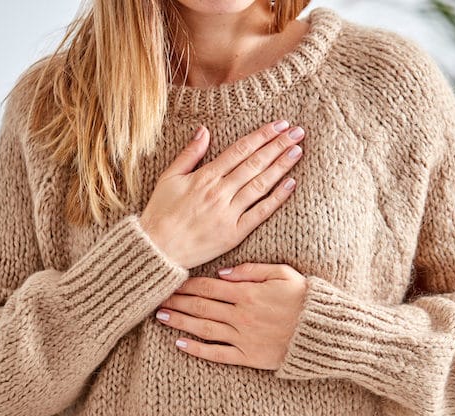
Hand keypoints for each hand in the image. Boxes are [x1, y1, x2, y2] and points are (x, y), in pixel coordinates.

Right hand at [138, 121, 304, 269]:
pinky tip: (291, 184)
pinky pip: (259, 213)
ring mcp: (228, 213)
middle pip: (255, 163)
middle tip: (298, 132)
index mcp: (204, 176)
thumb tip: (204, 130)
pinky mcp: (234, 233)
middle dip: (278, 145)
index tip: (279, 125)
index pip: (240, 150)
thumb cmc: (160, 213)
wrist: (156, 250)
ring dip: (281, 166)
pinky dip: (276, 198)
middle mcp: (219, 192)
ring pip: (260, 185)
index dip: (262, 135)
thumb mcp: (169, 178)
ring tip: (298, 151)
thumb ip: (189, 154)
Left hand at [154, 263, 307, 370]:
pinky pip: (217, 354)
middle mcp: (241, 315)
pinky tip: (180, 344)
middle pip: (201, 306)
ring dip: (180, 322)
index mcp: (248, 293)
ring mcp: (243, 337)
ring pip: (204, 328)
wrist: (324, 331)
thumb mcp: (283, 273)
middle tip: (156, 299)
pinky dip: (197, 349)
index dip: (187, 285)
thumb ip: (251, 270)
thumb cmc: (305, 298)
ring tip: (161, 317)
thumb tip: (222, 272)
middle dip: (177, 302)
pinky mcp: (249, 357)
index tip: (171, 282)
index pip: (209, 287)